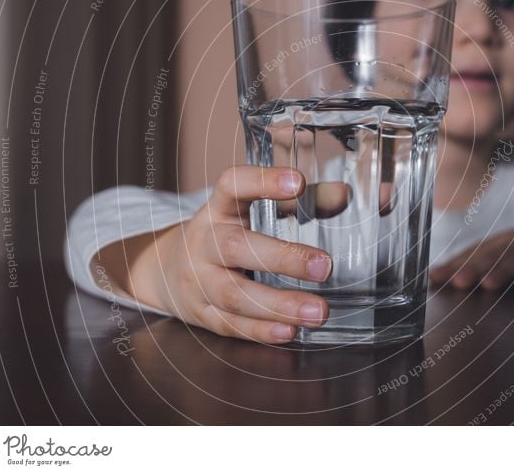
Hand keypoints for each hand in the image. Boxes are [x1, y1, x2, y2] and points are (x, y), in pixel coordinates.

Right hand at [105, 166, 346, 343]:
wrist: (165, 268)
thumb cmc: (226, 234)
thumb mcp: (253, 212)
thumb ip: (302, 203)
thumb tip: (347, 194)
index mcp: (219, 208)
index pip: (233, 186)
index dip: (262, 182)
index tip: (298, 182)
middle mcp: (204, 242)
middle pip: (236, 248)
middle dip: (283, 258)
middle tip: (325, 266)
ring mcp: (199, 280)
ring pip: (234, 294)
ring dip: (279, 305)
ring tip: (318, 311)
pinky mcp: (201, 315)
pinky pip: (230, 325)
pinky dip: (261, 331)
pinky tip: (289, 331)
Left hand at [429, 214, 513, 290]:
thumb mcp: (507, 259)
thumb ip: (476, 268)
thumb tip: (432, 277)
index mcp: (501, 245)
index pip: (473, 254)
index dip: (454, 265)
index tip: (434, 278)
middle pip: (492, 255)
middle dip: (474, 267)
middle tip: (458, 282)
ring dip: (505, 269)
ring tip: (489, 284)